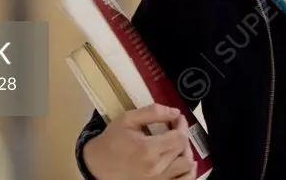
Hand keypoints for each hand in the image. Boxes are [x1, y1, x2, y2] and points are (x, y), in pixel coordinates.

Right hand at [81, 104, 196, 179]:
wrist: (98, 164)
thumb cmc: (112, 140)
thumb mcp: (128, 119)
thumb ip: (153, 112)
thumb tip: (175, 112)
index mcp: (148, 149)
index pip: (180, 137)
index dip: (182, 125)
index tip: (177, 119)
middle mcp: (156, 168)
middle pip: (183, 150)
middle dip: (182, 136)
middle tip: (174, 129)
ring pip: (187, 167)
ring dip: (185, 153)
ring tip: (176, 145)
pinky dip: (187, 173)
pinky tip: (181, 162)